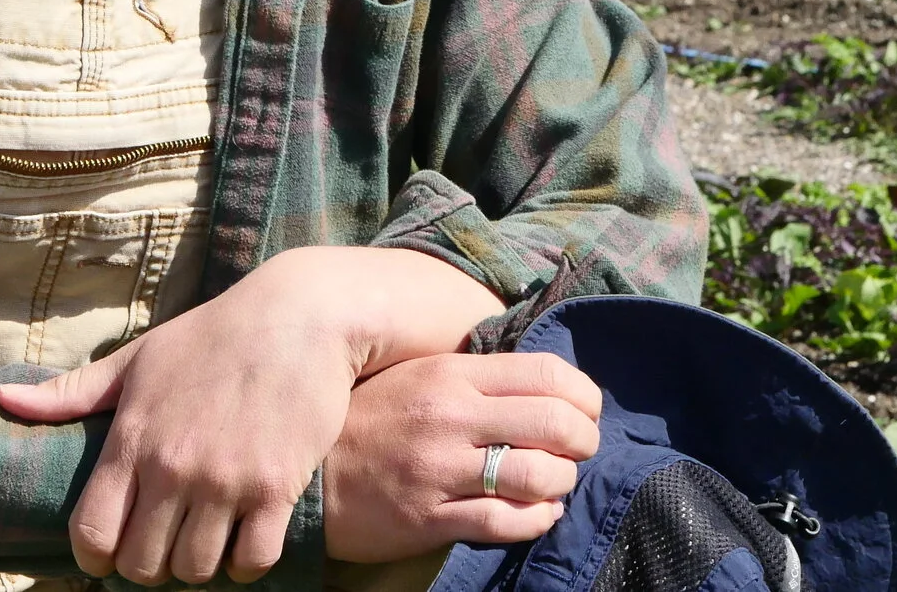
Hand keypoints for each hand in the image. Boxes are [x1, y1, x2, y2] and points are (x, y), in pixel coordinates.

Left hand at [0, 247, 505, 586]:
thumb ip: (72, 392)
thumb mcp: (138, 357)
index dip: (95, 558)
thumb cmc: (213, 335)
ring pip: (195, 570)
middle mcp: (174, 467)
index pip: (92, 534)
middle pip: (143, 565)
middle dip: (149, 564)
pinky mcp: (276, 487)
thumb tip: (3, 400)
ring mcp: (226, 481)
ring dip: (198, 563)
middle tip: (166, 542)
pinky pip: (252, 560)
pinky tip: (246, 536)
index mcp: (133, 439)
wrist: (300, 315)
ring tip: (205, 538)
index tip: (111, 553)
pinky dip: (245, 561)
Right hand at [325, 352, 603, 564]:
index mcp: (452, 375)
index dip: (584, 396)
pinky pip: (504, 522)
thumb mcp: (420, 376)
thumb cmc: (372, 419)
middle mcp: (450, 417)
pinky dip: (537, 520)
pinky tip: (540, 514)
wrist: (310, 475)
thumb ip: (478, 377)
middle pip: (554, 422)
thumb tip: (546, 384)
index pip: (546, 374)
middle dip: (584, 440)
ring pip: (537, 475)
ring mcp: (439, 470)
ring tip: (558, 483)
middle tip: (581, 450)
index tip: (587, 411)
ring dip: (563, 482)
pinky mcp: (428, 518)